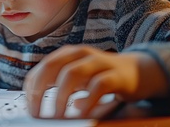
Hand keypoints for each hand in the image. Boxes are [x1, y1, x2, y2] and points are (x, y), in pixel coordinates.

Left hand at [23, 45, 168, 118]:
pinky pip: (98, 85)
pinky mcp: (116, 75)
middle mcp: (80, 54)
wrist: (139, 71)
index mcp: (68, 54)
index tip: (29, 107)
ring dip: (61, 96)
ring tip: (57, 115)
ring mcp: (99, 62)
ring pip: (72, 73)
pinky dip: (87, 100)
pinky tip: (81, 113)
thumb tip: (38, 104)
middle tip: (36, 112)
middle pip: (52, 66)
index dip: (32, 87)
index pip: (42, 67)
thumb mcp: (78, 79)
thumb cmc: (101, 76)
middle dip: (40, 89)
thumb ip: (59, 86)